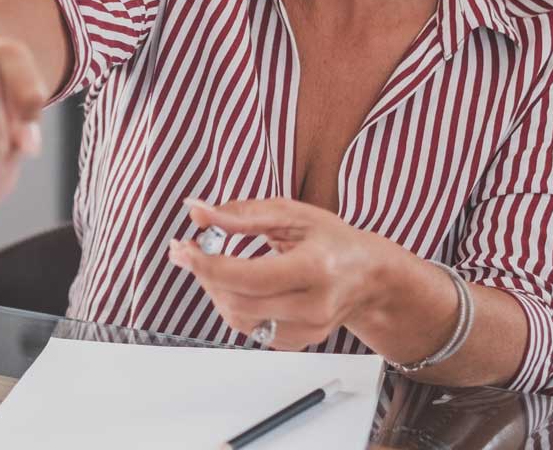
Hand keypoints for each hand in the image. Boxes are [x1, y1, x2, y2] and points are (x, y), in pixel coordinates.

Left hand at [168, 196, 388, 350]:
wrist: (368, 277)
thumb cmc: (332, 240)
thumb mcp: (290, 213)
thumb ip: (241, 214)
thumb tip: (197, 211)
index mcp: (315, 269)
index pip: (249, 277)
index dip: (209, 264)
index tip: (183, 247)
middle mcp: (313, 306)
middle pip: (239, 302)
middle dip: (205, 275)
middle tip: (188, 250)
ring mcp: (307, 330)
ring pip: (239, 320)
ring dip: (215, 291)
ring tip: (211, 264)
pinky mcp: (298, 343)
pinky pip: (251, 330)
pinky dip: (234, 305)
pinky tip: (235, 284)